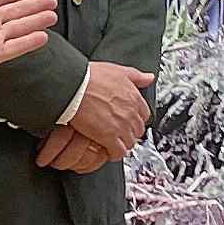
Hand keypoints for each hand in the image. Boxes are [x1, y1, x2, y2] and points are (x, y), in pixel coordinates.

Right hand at [35, 59, 154, 172]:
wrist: (74, 87)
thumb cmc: (90, 77)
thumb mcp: (118, 71)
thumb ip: (136, 76)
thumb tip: (149, 78)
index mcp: (134, 97)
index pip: (144, 115)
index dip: (135, 119)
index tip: (127, 120)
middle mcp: (131, 113)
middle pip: (138, 130)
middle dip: (129, 132)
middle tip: (118, 132)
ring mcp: (121, 126)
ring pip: (130, 143)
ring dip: (122, 144)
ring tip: (111, 142)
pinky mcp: (109, 137)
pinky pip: (118, 152)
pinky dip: (114, 153)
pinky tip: (106, 150)